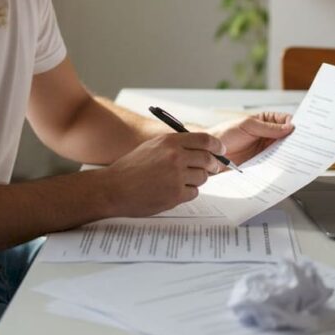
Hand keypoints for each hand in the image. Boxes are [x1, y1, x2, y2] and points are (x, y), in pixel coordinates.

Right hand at [104, 132, 223, 217]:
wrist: (114, 188)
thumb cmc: (132, 167)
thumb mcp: (153, 146)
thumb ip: (176, 145)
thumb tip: (201, 148)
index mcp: (170, 142)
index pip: (205, 139)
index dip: (217, 146)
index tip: (221, 150)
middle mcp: (175, 157)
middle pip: (208, 159)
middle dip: (212, 164)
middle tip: (212, 168)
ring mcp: (176, 176)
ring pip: (202, 177)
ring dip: (196, 179)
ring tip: (180, 181)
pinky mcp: (175, 194)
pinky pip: (194, 192)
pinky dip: (187, 192)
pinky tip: (173, 191)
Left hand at [208, 112, 294, 166]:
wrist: (211, 152)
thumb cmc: (225, 133)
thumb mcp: (248, 126)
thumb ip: (268, 127)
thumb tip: (289, 127)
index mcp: (265, 121)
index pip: (285, 121)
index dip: (294, 125)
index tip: (300, 131)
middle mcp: (267, 135)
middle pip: (286, 137)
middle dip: (294, 140)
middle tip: (301, 145)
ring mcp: (265, 149)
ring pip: (282, 150)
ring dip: (288, 153)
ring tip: (294, 156)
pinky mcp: (261, 162)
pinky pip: (274, 162)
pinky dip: (279, 164)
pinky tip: (283, 164)